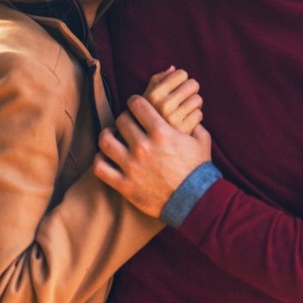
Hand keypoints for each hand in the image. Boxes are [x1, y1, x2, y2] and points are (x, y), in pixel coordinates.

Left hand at [94, 95, 211, 217]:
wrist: (195, 201)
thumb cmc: (198, 170)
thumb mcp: (202, 142)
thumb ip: (194, 125)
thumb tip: (191, 115)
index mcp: (161, 132)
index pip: (137, 104)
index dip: (135, 102)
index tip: (136, 106)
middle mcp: (143, 146)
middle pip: (121, 120)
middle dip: (124, 119)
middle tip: (128, 124)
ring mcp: (132, 166)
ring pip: (105, 141)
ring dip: (108, 136)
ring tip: (113, 137)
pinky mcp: (124, 185)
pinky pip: (100, 167)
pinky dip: (99, 160)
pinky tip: (107, 158)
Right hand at [142, 66, 202, 134]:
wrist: (150, 148)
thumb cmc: (148, 119)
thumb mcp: (146, 99)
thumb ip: (157, 81)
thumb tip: (172, 68)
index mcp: (152, 94)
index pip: (181, 73)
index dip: (181, 80)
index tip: (176, 89)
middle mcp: (162, 106)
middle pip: (193, 84)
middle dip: (190, 91)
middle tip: (183, 101)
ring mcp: (173, 119)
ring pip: (198, 99)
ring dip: (194, 105)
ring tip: (184, 112)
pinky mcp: (184, 130)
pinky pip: (199, 114)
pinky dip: (195, 118)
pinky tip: (186, 123)